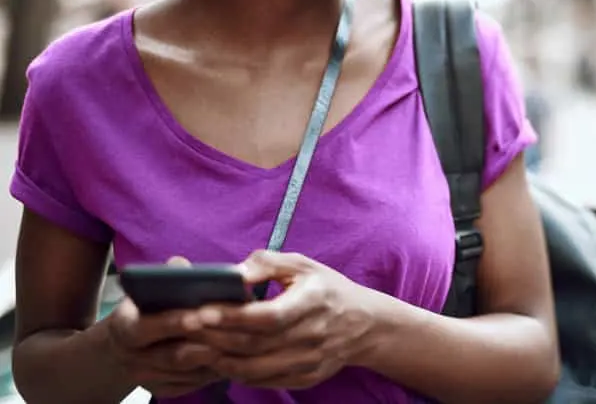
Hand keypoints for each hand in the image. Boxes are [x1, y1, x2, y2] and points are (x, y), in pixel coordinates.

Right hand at [107, 257, 221, 398]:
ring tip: (242, 343)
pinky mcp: (164, 390)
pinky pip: (193, 384)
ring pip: (187, 372)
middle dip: (204, 343)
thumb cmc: (148, 308)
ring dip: (215, 359)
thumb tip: (182, 266)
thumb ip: (166, 276)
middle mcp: (132, 357)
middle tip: (234, 331)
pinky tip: (234, 357)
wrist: (128, 345)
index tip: (200, 316)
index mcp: (124, 327)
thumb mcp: (150, 289)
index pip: (145, 328)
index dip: (173, 323)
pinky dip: (213, 371)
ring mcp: (147, 378)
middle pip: (172, 355)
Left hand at [186, 250, 379, 389]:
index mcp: (314, 302)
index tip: (200, 311)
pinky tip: (216, 360)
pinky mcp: (303, 379)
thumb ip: (268, 263)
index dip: (233, 316)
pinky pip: (261, 380)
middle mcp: (312, 336)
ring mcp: (308, 362)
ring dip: (219, 359)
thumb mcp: (304, 265)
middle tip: (181, 327)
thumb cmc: (328, 289)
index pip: (268, 316)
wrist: (365, 325)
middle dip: (214, 336)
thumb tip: (234, 272)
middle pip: (254, 344)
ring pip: (253, 368)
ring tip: (190, 346)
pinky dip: (235, 372)